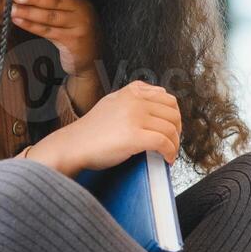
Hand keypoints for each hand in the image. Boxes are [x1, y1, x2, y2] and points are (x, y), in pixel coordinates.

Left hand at [9, 0, 97, 76]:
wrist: (92, 57)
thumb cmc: (74, 30)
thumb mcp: (72, 12)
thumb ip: (57, 0)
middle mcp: (83, 10)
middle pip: (57, 2)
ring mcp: (79, 26)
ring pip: (51, 17)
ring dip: (29, 12)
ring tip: (12, 9)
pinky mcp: (72, 41)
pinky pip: (48, 32)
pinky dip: (31, 25)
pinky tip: (18, 21)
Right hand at [27, 80, 181, 173]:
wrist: (73, 145)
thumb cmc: (90, 131)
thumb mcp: (112, 103)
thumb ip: (133, 98)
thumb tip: (157, 98)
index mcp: (131, 92)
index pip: (167, 98)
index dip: (174, 115)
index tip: (171, 127)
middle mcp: (134, 101)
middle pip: (173, 113)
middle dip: (177, 130)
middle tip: (172, 142)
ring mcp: (135, 118)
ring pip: (171, 129)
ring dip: (175, 144)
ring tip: (169, 153)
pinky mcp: (135, 136)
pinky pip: (164, 143)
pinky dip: (170, 153)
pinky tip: (166, 159)